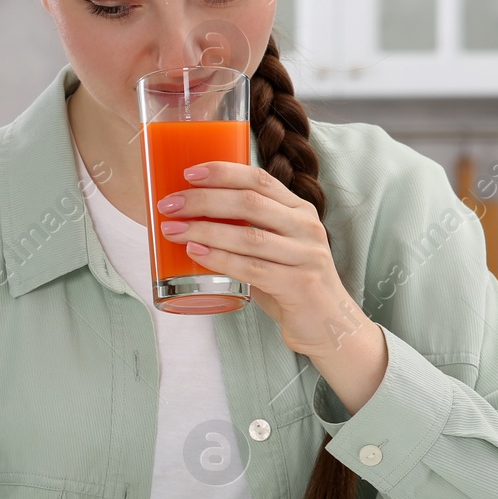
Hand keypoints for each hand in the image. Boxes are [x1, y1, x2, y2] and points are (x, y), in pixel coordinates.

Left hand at [154, 160, 370, 358]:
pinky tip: (195, 253)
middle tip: (169, 205)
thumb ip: (247, 228)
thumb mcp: (275, 247)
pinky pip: (252, 268)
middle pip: (249, 203)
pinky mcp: (299, 284)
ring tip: (172, 229)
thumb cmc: (291, 283)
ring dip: (204, 230)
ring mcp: (305, 255)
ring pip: (247, 236)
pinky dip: (220, 259)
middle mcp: (306, 227)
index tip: (188, 173)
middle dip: (203, 200)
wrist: (328, 325)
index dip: (222, 173)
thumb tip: (192, 215)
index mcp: (299, 210)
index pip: (259, 179)